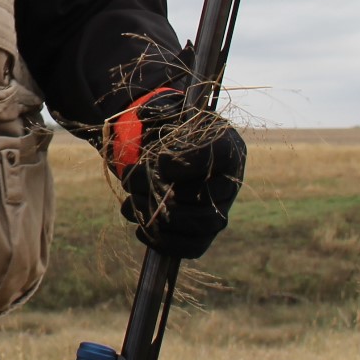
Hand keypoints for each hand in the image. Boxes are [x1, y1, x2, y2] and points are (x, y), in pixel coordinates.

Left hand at [106, 89, 244, 259]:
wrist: (168, 153)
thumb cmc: (170, 131)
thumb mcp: (165, 114)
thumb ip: (156, 112)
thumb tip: (144, 116)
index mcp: (226, 145)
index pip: (215, 155)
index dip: (184, 161)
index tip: (158, 159)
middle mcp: (230, 179)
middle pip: (206, 195)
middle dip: (160, 191)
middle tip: (129, 181)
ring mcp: (221, 208)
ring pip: (202, 224)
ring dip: (160, 218)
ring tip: (129, 205)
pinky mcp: (206, 231)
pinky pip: (195, 246)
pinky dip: (166, 243)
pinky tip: (141, 228)